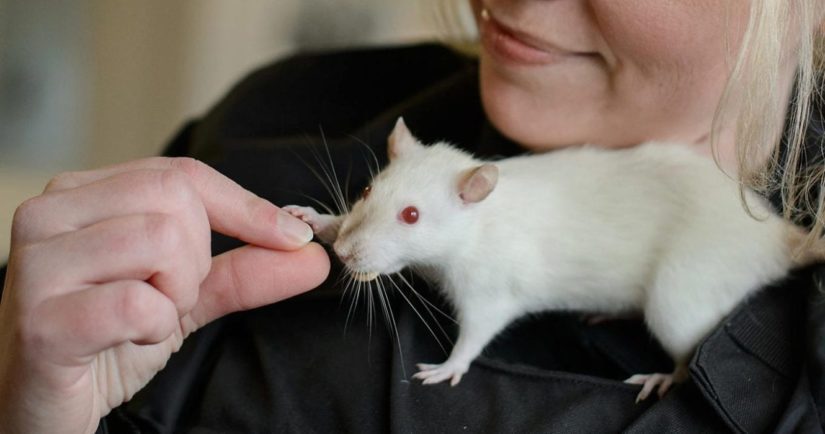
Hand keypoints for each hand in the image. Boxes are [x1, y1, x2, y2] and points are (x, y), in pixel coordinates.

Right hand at [0, 157, 329, 433]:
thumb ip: (245, 270)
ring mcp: (38, 263)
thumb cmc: (106, 340)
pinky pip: (139, 303)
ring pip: (161, 242)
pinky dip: (154, 328)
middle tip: (167, 296)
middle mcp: (50, 213)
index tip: (293, 237)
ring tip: (141, 320)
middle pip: (175, 200)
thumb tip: (312, 254)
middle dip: (196, 259)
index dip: (246, 206)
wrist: (45, 407)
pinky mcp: (40, 319)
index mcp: (81, 194)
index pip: (181, 175)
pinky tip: (125, 341)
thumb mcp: (184, 295)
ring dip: (174, 296)